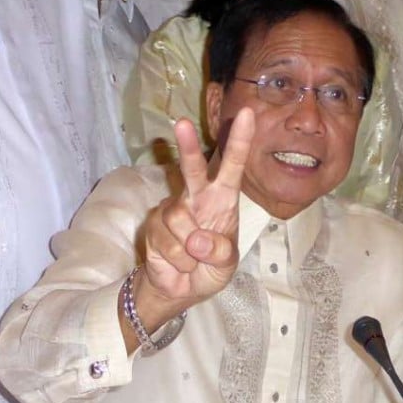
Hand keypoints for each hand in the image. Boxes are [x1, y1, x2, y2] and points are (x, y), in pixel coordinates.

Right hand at [134, 110, 254, 330]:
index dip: (240, 141)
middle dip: (188, 147)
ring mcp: (174, 209)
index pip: (233, 166)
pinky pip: (167, 240)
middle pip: (193, 168)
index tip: (247, 114)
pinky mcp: (155, 224)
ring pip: (180, 218)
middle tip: (181, 122)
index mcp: (223, 199)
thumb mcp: (226, 265)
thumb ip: (220, 252)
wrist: (181, 288)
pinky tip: (179, 262)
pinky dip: (178, 259)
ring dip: (190, 249)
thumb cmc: (210, 268)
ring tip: (193, 259)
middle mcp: (197, 197)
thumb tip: (196, 240)